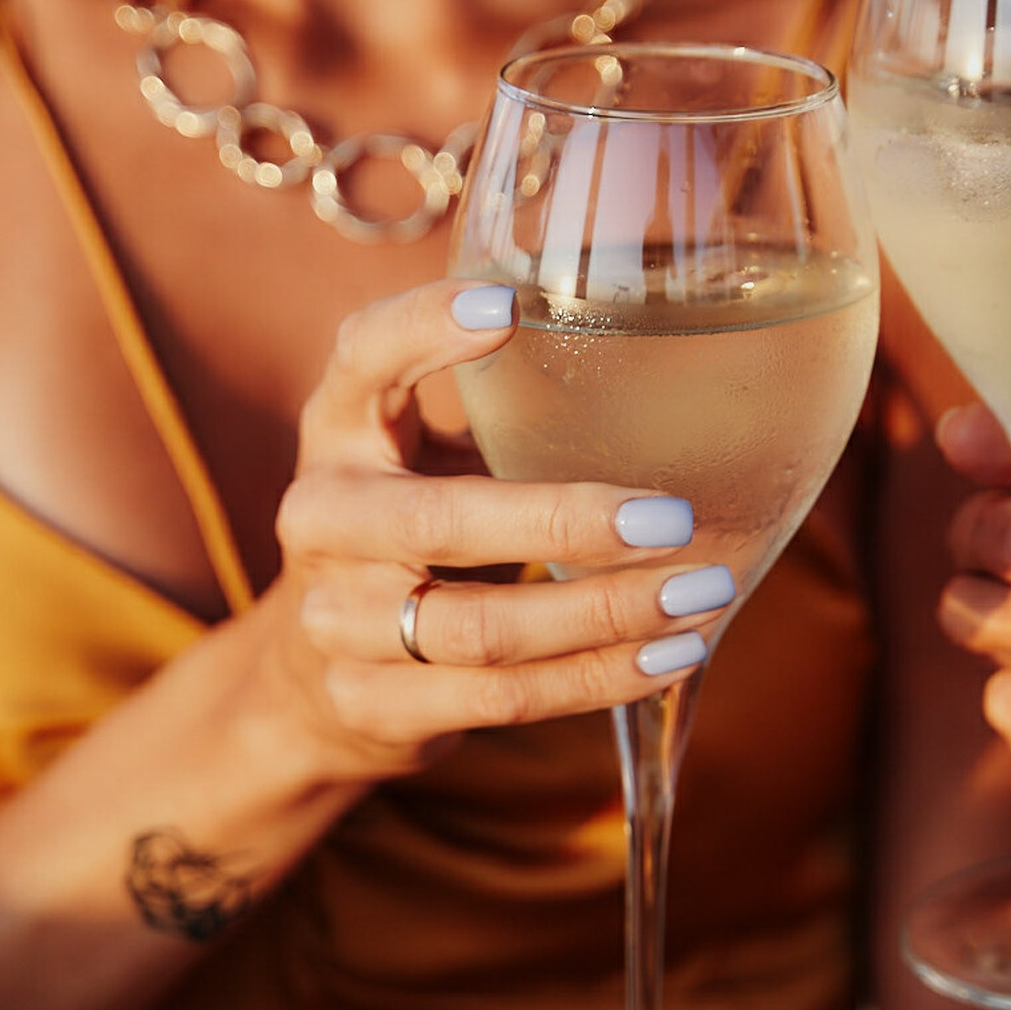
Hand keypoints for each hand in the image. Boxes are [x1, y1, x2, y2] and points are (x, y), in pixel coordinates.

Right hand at [258, 278, 731, 781]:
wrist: (311, 679)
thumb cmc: (409, 529)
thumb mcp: (425, 450)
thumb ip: (502, 405)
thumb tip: (669, 353)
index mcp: (339, 427)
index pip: (362, 357)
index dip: (423, 327)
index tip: (509, 306)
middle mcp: (322, 518)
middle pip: (440, 524)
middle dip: (566, 521)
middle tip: (674, 518)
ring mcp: (336, 621)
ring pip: (482, 629)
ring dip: (604, 616)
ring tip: (699, 597)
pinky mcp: (371, 703)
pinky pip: (500, 699)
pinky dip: (594, 681)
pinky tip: (668, 659)